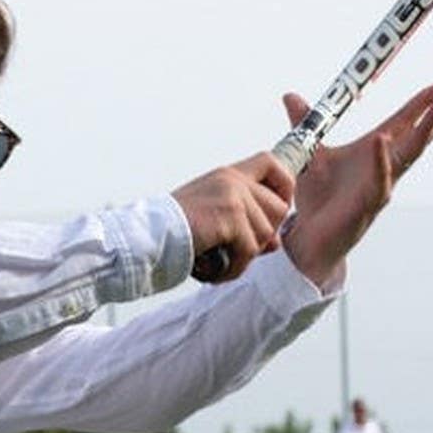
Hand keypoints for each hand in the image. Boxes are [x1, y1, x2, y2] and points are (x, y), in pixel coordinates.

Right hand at [172, 152, 295, 283]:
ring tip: (221, 259)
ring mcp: (233, 196)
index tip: (277, 207)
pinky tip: (217, 268)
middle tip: (238, 248)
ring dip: (245, 256)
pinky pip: (250, 250)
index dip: (284, 186)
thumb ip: (245, 221)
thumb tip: (274, 242)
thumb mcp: (213, 215)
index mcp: (228, 175)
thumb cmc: (173, 229)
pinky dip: (235, 266)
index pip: (271, 164)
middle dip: (265, 235)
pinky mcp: (230, 216)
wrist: (148, 236)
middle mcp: (233, 180)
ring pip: (266, 234)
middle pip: (279, 207)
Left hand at [278, 83, 432, 287]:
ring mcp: (380, 184)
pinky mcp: (368, 202)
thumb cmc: (318, 197)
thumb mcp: (309, 152)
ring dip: (425, 131)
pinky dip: (380, 159)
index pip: (403, 123)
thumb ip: (305, 122)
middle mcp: (384, 166)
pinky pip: (378, 178)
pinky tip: (382, 140)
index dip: (421, 105)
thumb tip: (290, 96)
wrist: (310, 235)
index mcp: (373, 151)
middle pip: (418, 137)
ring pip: (408, 155)